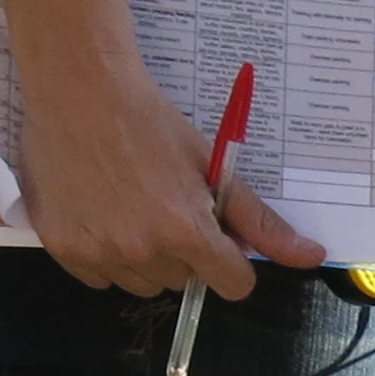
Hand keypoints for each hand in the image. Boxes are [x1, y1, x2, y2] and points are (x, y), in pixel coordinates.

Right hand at [0, 0, 325, 298]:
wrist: (79, 90)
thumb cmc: (151, 123)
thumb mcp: (213, 168)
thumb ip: (260, 222)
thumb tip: (312, 258)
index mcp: (186, 232)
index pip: (232, 285)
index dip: (230, 261)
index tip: (217, 237)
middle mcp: (143, 251)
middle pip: (185, 281)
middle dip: (185, 252)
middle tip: (165, 204)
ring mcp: (99, 253)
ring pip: (144, 284)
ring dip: (145, 258)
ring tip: (130, 207)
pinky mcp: (63, 249)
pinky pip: (100, 278)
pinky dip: (104, 256)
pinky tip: (101, 214)